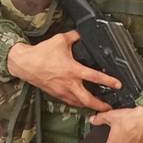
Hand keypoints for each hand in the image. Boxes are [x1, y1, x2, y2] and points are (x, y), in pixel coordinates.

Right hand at [6, 30, 120, 109]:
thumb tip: (82, 34)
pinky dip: (78, 103)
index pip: (94, 77)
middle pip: (88, 100)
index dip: (108, 81)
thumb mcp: (60, 40)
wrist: (23, 64)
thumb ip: (75, 37)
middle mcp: (68, 83)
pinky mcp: (55, 94)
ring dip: (90, 106)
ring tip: (99, 107)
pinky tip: (83, 102)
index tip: (118, 85)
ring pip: (79, 103)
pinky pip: (69, 102)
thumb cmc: (41, 53)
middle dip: (100, 106)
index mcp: (72, 70)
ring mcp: (61, 91)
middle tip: (110, 108)